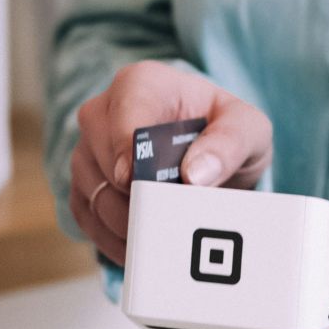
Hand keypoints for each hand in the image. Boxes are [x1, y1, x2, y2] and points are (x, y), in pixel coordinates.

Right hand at [70, 60, 272, 265]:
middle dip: (144, 199)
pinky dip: (118, 240)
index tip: (137, 182)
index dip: (128, 152)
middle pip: (107, 164)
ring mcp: (86, 151)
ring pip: (97, 197)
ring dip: (134, 224)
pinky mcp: (81, 186)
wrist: (205, 149)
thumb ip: (230, 143)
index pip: (125, 116)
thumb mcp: (247, 129)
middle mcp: (102, 113)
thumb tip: (195, 176)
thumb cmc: (222, 131)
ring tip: (171, 232)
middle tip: (178, 217)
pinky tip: (149, 244)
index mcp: (141, 84)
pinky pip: (89, 220)